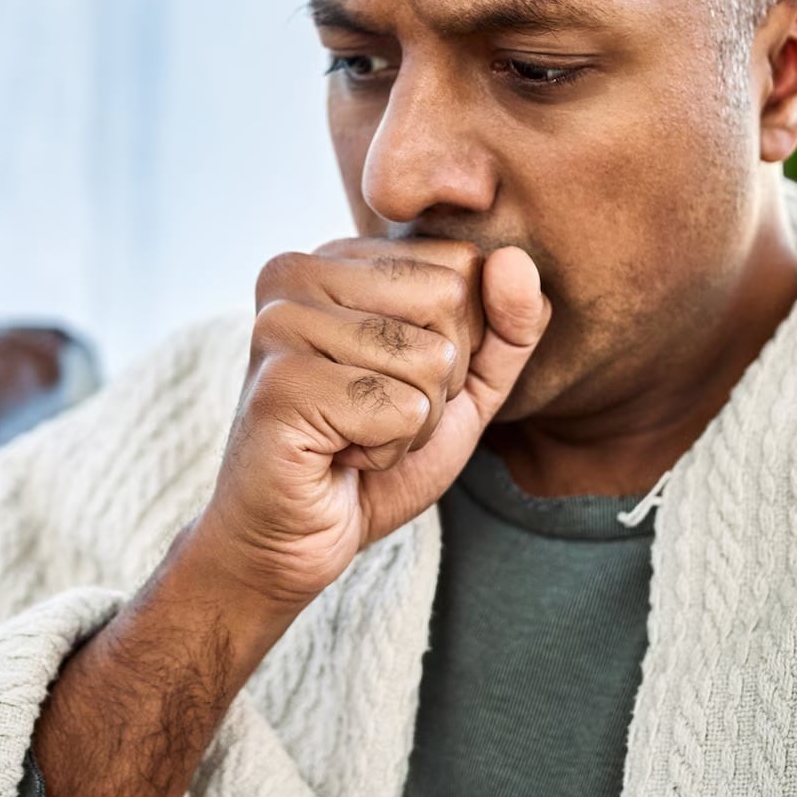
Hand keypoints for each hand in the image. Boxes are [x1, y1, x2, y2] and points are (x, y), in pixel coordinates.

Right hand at [193, 238, 550, 610]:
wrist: (291, 537)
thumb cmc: (370, 456)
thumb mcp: (462, 388)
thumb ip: (505, 327)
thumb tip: (515, 261)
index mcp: (336, 258)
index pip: (461, 264)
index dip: (458, 341)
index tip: (392, 379)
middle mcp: (297, 274)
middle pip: (449, 300)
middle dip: (439, 381)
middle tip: (374, 413)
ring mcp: (282, 324)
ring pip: (430, 359)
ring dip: (412, 424)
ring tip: (353, 436)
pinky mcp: (282, 383)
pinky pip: (400, 410)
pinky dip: (386, 451)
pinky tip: (338, 457)